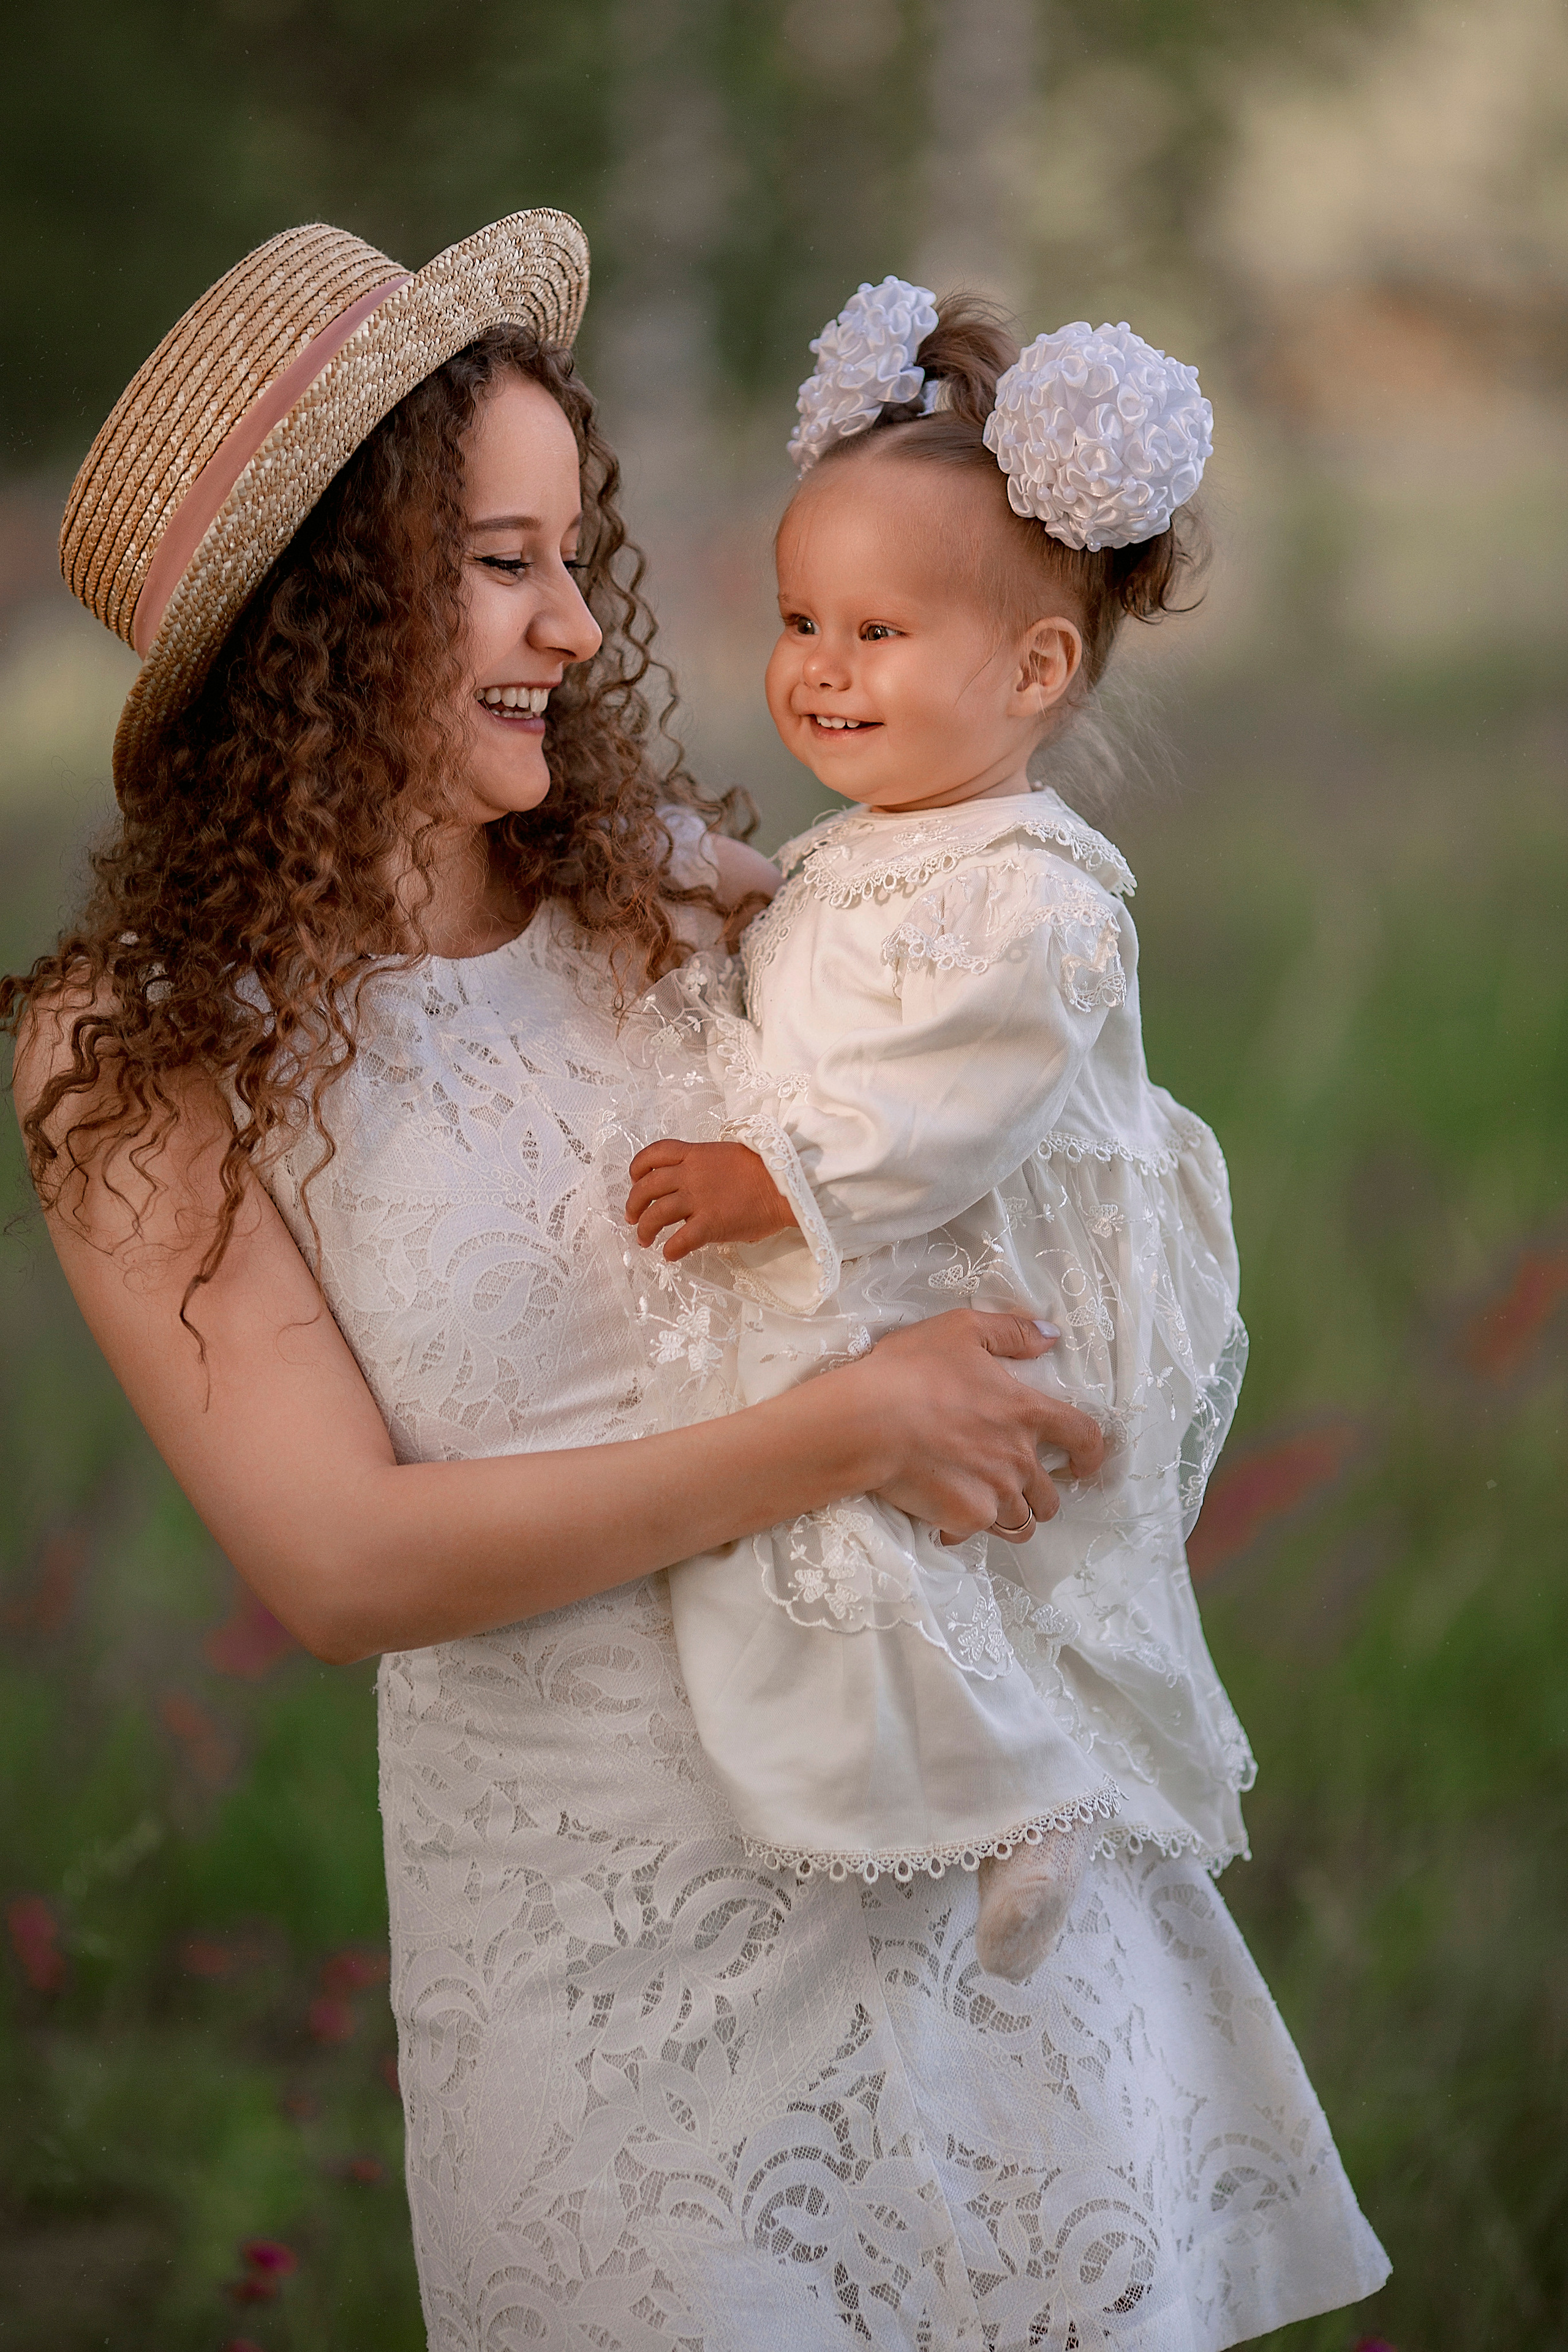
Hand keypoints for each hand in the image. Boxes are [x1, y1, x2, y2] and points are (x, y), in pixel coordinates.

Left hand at [626, 1139, 798, 1261]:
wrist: (789, 1185)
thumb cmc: (768, 1171)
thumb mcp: (730, 1156)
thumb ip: (707, 1166)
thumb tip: (696, 1182)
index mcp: (696, 1155)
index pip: (655, 1153)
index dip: (638, 1167)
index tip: (635, 1178)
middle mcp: (691, 1174)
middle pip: (647, 1186)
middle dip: (633, 1203)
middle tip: (631, 1217)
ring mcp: (699, 1199)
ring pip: (656, 1214)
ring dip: (644, 1229)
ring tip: (644, 1239)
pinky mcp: (710, 1224)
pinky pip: (680, 1240)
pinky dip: (670, 1250)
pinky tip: (670, 1255)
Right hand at [835, 1311, 1104, 1542]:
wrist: (867, 1422)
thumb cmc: (912, 1370)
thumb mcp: (962, 1329)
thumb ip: (1012, 1332)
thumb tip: (1052, 1336)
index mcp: (1027, 1413)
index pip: (1084, 1438)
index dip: (1092, 1455)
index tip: (1084, 1466)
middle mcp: (1019, 1460)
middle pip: (1051, 1497)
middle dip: (1040, 1497)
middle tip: (1015, 1488)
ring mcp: (995, 1495)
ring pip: (1021, 1524)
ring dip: (1009, 1516)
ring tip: (983, 1505)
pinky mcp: (965, 1519)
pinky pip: (977, 1535)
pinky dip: (964, 1527)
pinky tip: (941, 1513)